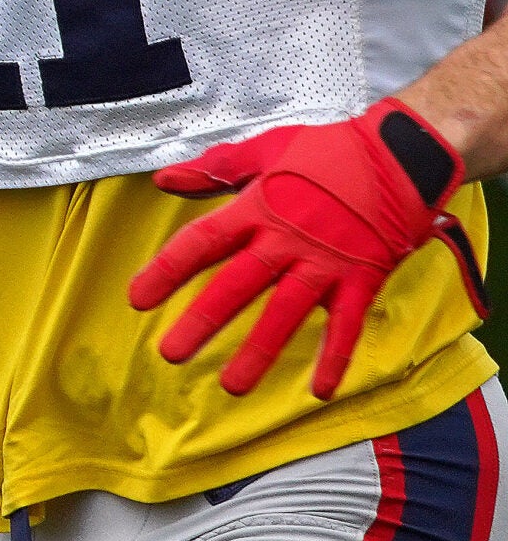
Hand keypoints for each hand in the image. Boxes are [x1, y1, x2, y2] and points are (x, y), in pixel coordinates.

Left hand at [128, 99, 484, 398]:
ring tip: (232, 387)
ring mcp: (325, 262)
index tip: (138, 299)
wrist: (402, 154)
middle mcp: (286, 240)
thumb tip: (163, 180)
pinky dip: (335, 357)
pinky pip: (346, 324)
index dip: (167, 270)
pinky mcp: (363, 278)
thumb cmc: (329, 151)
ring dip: (259, 352)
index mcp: (257, 207)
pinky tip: (321, 390)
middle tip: (171, 354)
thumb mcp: (266, 150)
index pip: (202, 242)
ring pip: (285, 313)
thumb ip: (215, 168)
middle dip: (202, 321)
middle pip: (236, 285)